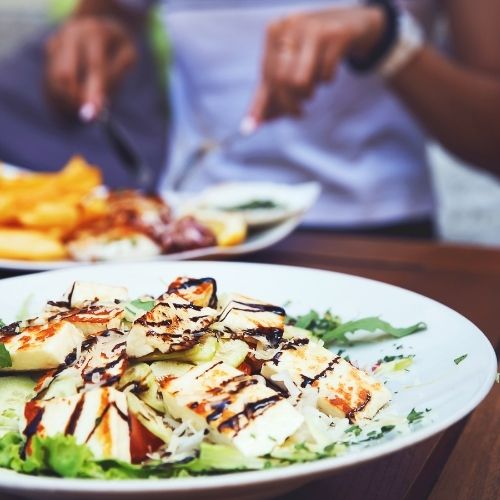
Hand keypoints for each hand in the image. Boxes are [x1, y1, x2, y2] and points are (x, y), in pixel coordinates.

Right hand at [45, 17, 135, 119]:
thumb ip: (116, 78)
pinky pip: (49, 81)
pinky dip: (59, 98)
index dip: (93, 93)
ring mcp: (56, 41)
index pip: (93, 67)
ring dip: (66, 102)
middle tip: (87, 118)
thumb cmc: (119, 45)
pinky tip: (72, 106)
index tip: (93, 115)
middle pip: (65, 74)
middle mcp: (70, 34)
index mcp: (95, 32)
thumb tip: (100, 106)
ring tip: (83, 112)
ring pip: (53, 80)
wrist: (99, 22)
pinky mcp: (48, 51)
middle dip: (75, 101)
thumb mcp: (129, 55)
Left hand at [248, 6, 385, 125]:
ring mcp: (315, 30)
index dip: (267, 104)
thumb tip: (250, 126)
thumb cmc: (312, 50)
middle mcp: (292, 27)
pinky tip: (328, 71)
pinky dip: (327, 81)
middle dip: (289, 105)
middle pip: (282, 82)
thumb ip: (266, 96)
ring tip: (313, 85)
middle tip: (298, 113)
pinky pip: (326, 76)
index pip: (267, 78)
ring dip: (308, 93)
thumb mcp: (286, 67)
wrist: (351, 24)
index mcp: (275, 33)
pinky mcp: (337, 36)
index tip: (269, 122)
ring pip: (302, 82)